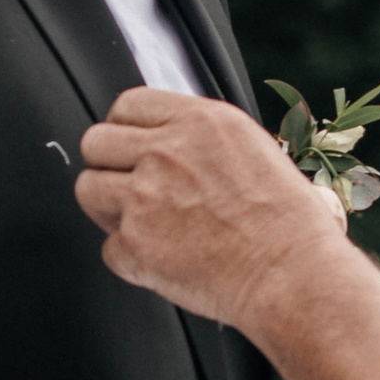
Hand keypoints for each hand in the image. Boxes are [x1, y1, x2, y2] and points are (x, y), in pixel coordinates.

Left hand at [78, 90, 346, 329]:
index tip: (134, 147)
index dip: (127, 129)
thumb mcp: (259, 153)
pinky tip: (164, 260)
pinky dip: (131, 259)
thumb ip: (210, 143)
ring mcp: (144, 198)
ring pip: (88, 189)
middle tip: (132, 187)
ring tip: (144, 225)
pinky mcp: (134, 244)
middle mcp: (166, 152)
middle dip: (109, 165)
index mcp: (201, 123)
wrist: (292, 275)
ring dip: (109, 209)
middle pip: (96, 141)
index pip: (129, 104)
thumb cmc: (292, 225)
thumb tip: (191, 150)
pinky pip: (108, 248)